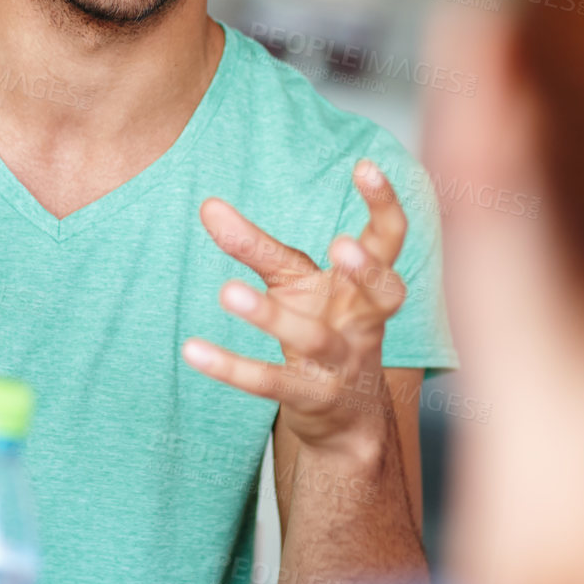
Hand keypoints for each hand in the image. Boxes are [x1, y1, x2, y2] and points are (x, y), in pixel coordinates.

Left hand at [181, 160, 407, 459]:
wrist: (343, 418)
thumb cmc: (324, 326)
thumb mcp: (292, 280)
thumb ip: (255, 245)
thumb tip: (207, 204)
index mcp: (366, 286)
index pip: (390, 240)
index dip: (385, 204)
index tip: (365, 165)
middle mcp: (365, 323)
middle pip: (384, 294)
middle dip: (366, 270)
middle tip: (339, 243)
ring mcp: (342, 364)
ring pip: (315, 339)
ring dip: (272, 315)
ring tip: (227, 291)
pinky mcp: (311, 398)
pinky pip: (272, 382)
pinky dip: (232, 367)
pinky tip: (193, 350)